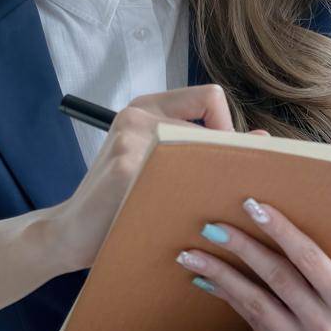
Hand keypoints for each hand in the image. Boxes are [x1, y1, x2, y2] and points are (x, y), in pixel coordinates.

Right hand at [41, 84, 262, 272]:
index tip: (221, 164)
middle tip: (221, 197)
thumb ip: (199, 147)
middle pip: (212, 126)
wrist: (67, 232)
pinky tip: (179, 224)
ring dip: (212, 187)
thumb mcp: (158, 165)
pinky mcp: (128, 167)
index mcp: (146, 107)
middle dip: (227, 164)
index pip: (210, 97)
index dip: (228, 129)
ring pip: (202, 154)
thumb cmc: (120, 201)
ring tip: (200, 212)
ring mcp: (132, 138)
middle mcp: (138, 114)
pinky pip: (183, 181)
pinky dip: (192, 204)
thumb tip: (264, 139)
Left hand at [175, 182, 330, 330]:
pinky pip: (248, 318)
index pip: (309, 260)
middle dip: (242, 248)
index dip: (281, 232)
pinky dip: (225, 295)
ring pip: (254, 302)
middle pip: (276, 278)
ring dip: (220, 274)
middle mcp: (326, 327)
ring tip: (191, 253)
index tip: (254, 206)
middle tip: (212, 224)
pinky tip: (203, 276)